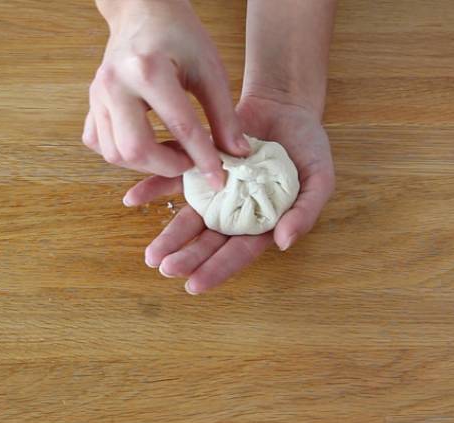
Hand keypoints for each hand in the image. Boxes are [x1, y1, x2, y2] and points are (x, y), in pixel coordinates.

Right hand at [82, 0, 249, 189]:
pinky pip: (99, 143)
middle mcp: (115, 84)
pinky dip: (122, 153)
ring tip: (172, 153)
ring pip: (114, 153)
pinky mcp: (91, 103)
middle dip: (167, 166)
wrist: (143, 11)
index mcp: (148, 70)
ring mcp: (97, 95)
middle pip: (135, 149)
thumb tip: (238, 154)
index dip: (202, 159)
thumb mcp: (210, 70)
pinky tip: (146, 143)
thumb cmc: (179, 35)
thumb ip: (225, 115)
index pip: (180, 128)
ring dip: (146, 164)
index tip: (218, 179)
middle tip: (190, 161)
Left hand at [124, 95, 334, 293]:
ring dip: (169, 234)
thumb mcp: (320, 179)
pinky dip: (154, 188)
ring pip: (190, 216)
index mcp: (262, 221)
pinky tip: (134, 199)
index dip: (218, 269)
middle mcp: (235, 210)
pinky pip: (175, 177)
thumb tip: (283, 242)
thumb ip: (305, 212)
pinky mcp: (200, 163)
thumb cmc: (309, 148)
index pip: (239, 251)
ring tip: (151, 254)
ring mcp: (216, 188)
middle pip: (209, 239)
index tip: (194, 285)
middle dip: (188, 256)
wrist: (287, 106)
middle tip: (165, 268)